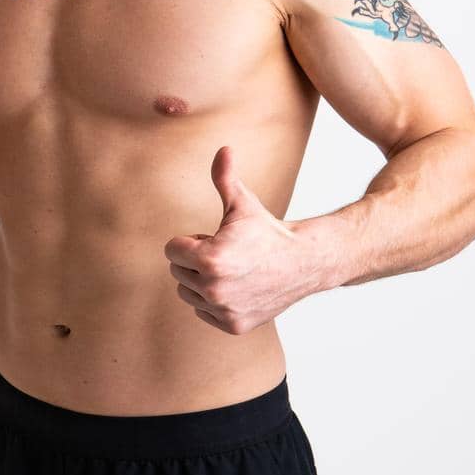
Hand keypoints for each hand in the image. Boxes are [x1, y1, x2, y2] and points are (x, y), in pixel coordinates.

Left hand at [163, 146, 320, 334]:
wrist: (303, 263)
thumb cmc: (267, 231)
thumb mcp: (243, 204)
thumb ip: (224, 178)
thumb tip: (224, 148)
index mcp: (209, 258)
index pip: (171, 250)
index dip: (190, 240)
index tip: (212, 237)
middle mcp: (213, 288)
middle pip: (177, 272)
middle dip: (195, 260)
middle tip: (225, 253)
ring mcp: (223, 310)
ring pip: (188, 293)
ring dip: (202, 281)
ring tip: (231, 270)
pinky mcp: (233, 325)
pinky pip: (203, 312)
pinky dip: (214, 302)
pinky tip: (237, 288)